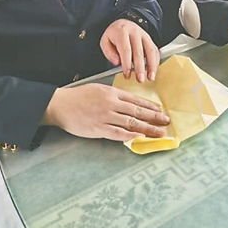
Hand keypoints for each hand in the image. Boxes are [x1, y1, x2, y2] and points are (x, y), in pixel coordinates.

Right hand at [43, 83, 169, 141]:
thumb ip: (114, 96)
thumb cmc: (78, 97)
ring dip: (147, 128)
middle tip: (166, 122)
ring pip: (131, 122)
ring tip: (159, 132)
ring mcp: (105, 116)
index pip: (136, 100)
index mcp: (112, 92)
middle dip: (154, 117)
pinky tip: (140, 137)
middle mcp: (111, 104)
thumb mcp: (99, 90)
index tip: (161, 111)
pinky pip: (118, 133)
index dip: (150, 106)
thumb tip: (129, 104)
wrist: (60, 105)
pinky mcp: (98, 129)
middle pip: (137, 111)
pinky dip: (130, 135)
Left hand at [100, 18, 158, 82]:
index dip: (127, 63)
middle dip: (140, 68)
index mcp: (122, 32)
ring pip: (150, 51)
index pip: (126, 49)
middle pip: (139, 52)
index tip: (127, 75)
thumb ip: (109, 52)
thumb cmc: (114, 35)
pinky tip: (154, 71)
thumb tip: (117, 62)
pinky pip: (155, 51)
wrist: (123, 23)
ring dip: (152, 66)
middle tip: (140, 79)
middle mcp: (135, 32)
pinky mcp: (150, 40)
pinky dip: (155, 62)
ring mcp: (144, 35)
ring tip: (151, 77)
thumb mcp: (105, 41)